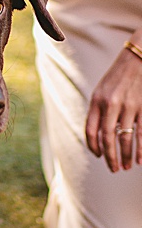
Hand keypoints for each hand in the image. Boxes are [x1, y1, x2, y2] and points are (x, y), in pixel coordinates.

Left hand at [85, 37, 141, 171]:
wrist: (137, 57)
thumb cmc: (117, 77)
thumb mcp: (100, 91)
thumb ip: (97, 111)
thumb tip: (98, 135)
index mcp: (96, 102)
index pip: (90, 131)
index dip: (94, 147)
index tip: (98, 156)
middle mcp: (111, 105)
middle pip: (108, 138)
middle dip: (111, 157)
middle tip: (114, 170)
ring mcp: (129, 107)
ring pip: (126, 138)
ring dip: (126, 155)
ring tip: (126, 167)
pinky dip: (141, 148)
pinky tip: (140, 159)